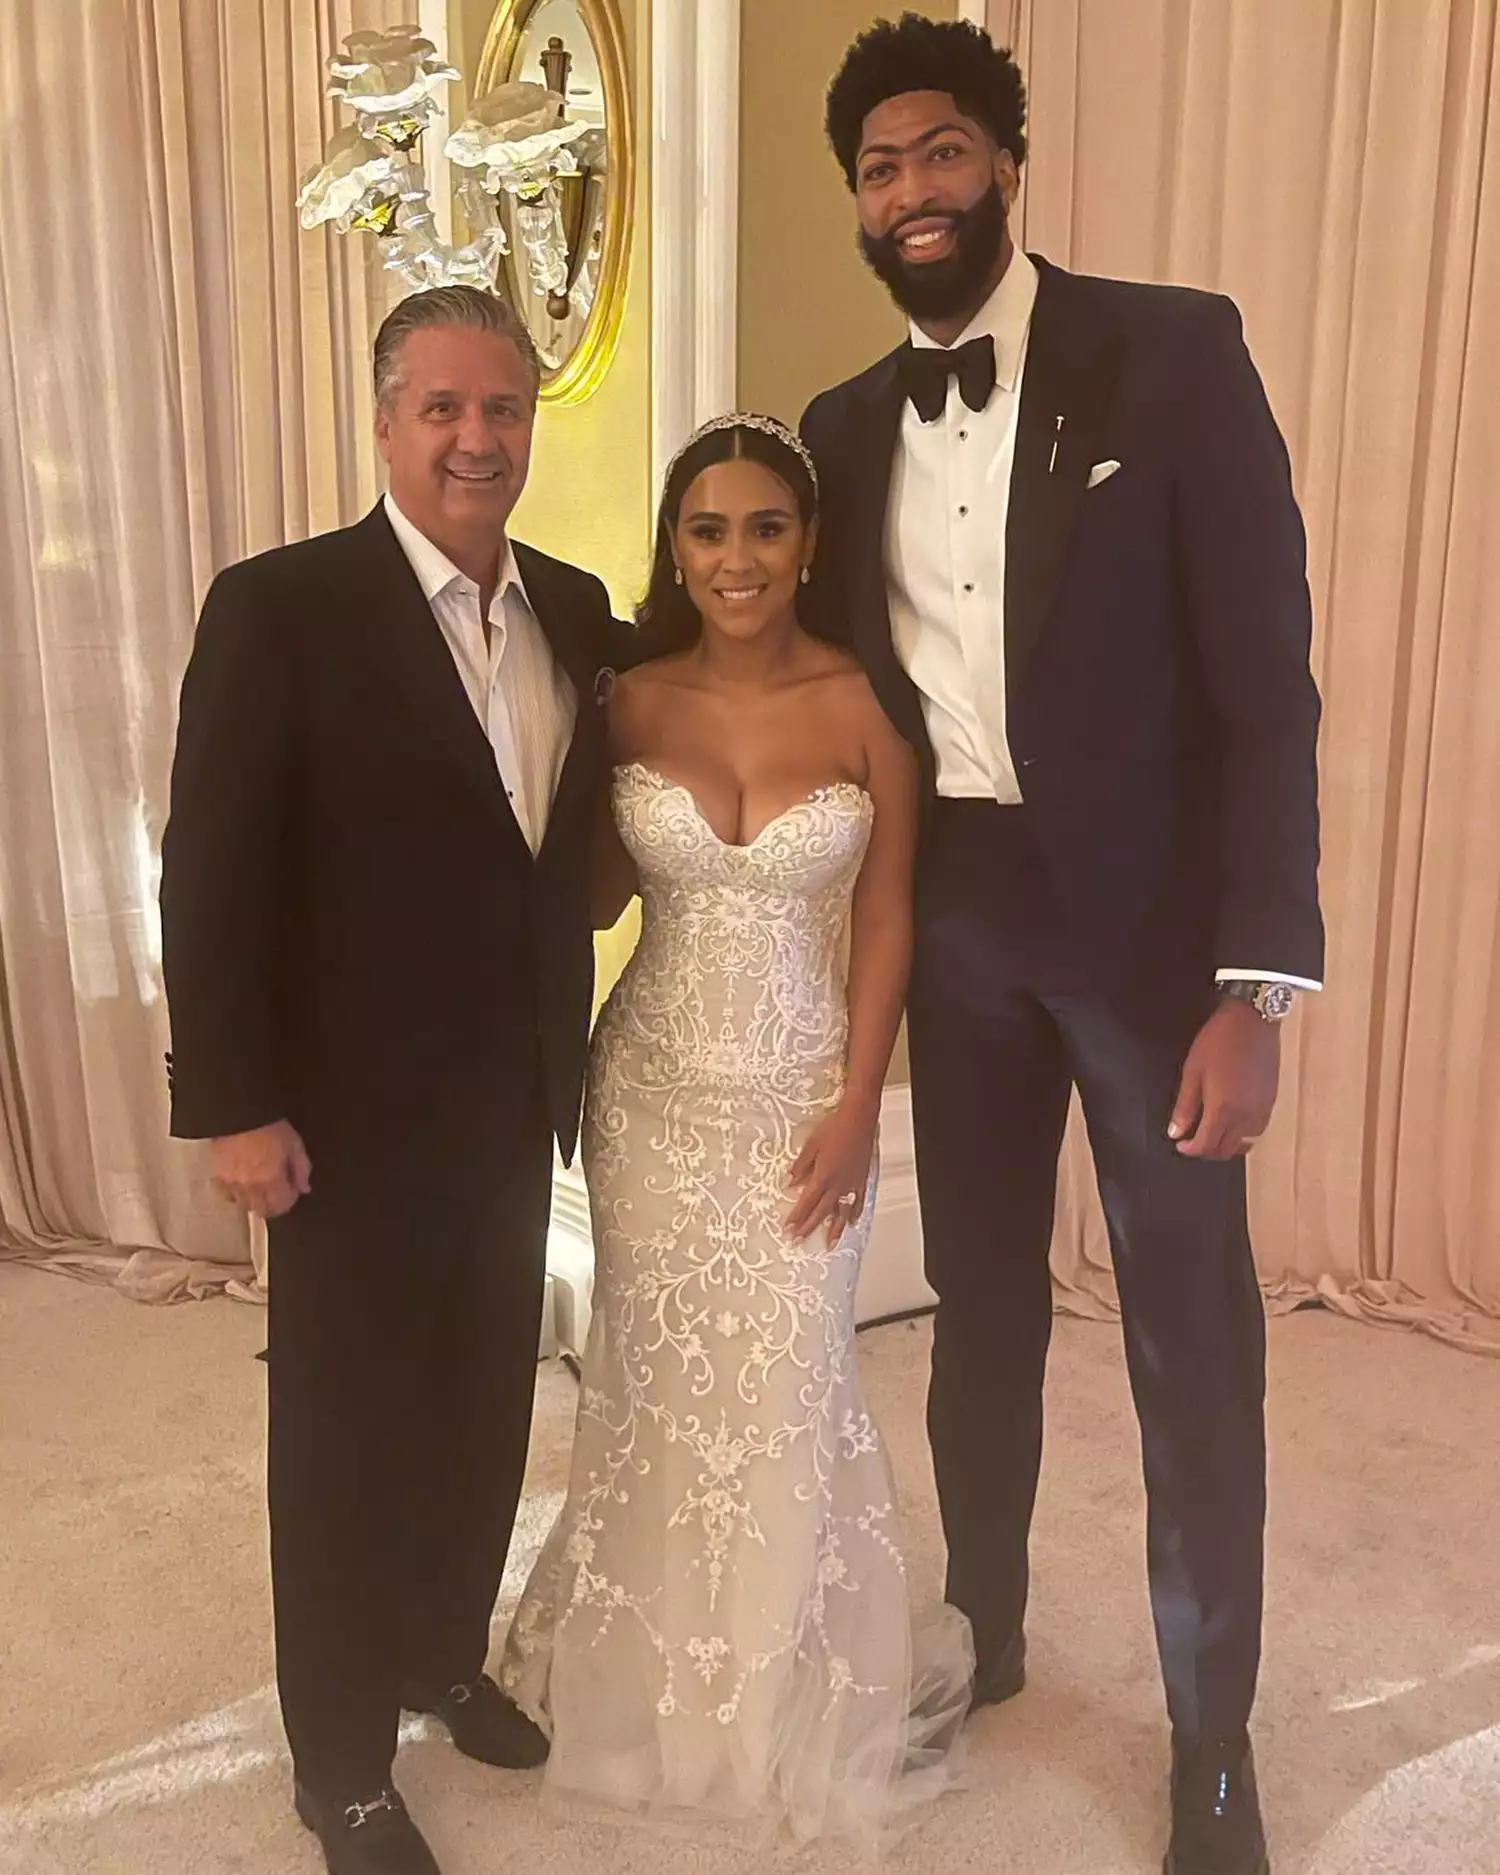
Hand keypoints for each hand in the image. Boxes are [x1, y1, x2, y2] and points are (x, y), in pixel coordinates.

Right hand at [210, 1120, 311, 1217]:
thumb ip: (302, 1168)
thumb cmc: (268, 1124)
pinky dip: (235, 1194)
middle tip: (277, 1191)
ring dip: (254, 1201)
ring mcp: (232, 1183)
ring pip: (244, 1206)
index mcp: (272, 1179)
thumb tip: (304, 1187)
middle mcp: (251, 1186)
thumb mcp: (294, 1143)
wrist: (238, 1111)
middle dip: (273, 1204)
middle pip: (262, 1211)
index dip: (290, 1199)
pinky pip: (227, 1196)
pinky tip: (241, 1183)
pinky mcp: (217, 1176)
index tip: (291, 1189)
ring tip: (260, 1187)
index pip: (282, 1206)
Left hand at [784, 1096, 877, 1244]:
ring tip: (829, 1244)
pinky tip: (853, 1221)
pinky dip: (855, 1213)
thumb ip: (800, 1166)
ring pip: (842, 1212)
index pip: (806, 1202)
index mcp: (823, 1176)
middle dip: (808, 1228)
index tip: (788, 1229)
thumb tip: (788, 1182)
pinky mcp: (862, 1179)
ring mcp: (852, 1184)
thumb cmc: (835, 1127)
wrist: (859, 1118)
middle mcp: (838, 1184)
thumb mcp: (811, 1145)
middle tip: (799, 1241)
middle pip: (821, 1212)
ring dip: (835, 1229)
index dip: (796, 1217)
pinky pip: (858, 1201)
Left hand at [1168, 999, 1280, 1159]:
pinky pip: (1258, 1129)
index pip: (1206, 1145)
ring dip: (1227, 1145)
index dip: (1190, 1150)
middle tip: (1193, 1141)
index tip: (1181, 1145)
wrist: (1252, 1020)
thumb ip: (1185, 1106)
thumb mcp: (1193, 1072)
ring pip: (1245, 1143)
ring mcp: (1262, 1109)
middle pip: (1226, 1149)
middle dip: (1207, 1151)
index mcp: (1223, 1108)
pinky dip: (1244, 1134)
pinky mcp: (1271, 1100)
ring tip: (1212, 1134)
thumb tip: (1176, 1132)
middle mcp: (1246, 1115)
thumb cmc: (1219, 1041)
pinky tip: (1233, 1124)